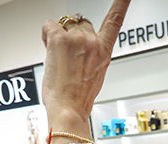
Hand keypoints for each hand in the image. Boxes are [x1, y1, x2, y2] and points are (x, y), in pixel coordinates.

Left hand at [40, 0, 129, 131]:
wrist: (68, 109)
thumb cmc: (79, 98)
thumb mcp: (95, 76)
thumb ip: (91, 57)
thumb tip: (79, 51)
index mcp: (104, 51)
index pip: (115, 21)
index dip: (121, 4)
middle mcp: (93, 42)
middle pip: (82, 23)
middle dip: (73, 34)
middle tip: (67, 54)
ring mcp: (76, 39)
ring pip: (65, 24)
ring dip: (58, 36)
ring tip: (58, 57)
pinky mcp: (59, 39)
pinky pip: (49, 25)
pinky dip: (46, 34)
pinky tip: (49, 49)